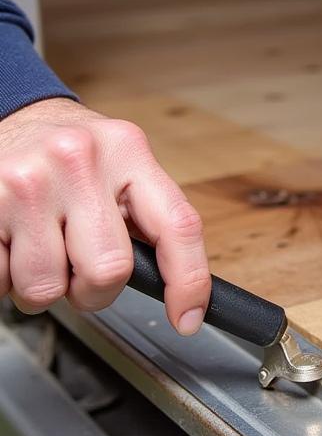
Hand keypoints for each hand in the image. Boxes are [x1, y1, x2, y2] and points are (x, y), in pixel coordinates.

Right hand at [0, 98, 209, 332]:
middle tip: (79, 272)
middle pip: (108, 270)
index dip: (188, 281)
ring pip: (46, 287)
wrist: (10, 117)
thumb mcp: (120, 163)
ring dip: (43, 287)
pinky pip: (0, 281)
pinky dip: (5, 277)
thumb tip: (175, 283)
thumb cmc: (71, 153)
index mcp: (129, 151)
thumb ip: (146, 214)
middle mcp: (80, 160)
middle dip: (93, 291)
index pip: (178, 225)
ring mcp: (28, 181)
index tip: (187, 318)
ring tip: (39, 250)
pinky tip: (11, 242)